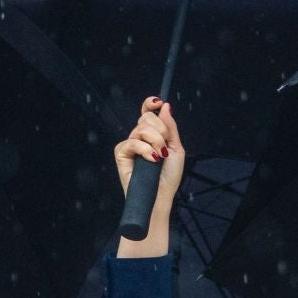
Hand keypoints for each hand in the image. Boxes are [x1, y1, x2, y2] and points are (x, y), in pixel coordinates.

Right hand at [113, 97, 185, 256]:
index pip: (147, 112)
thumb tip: (165, 106)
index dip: (150, 103)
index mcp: (152, 134)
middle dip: (160, 130)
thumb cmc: (168, 176)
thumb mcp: (176, 148)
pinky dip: (144, 150)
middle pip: (146, 117)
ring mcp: (130, 144)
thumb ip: (170, 127)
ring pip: (141, 128)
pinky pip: (132, 142)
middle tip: (164, 146)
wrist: (160, 195)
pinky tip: (151, 159)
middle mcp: (140, 137)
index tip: (157, 102)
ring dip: (155, 141)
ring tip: (159, 156)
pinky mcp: (121, 153)